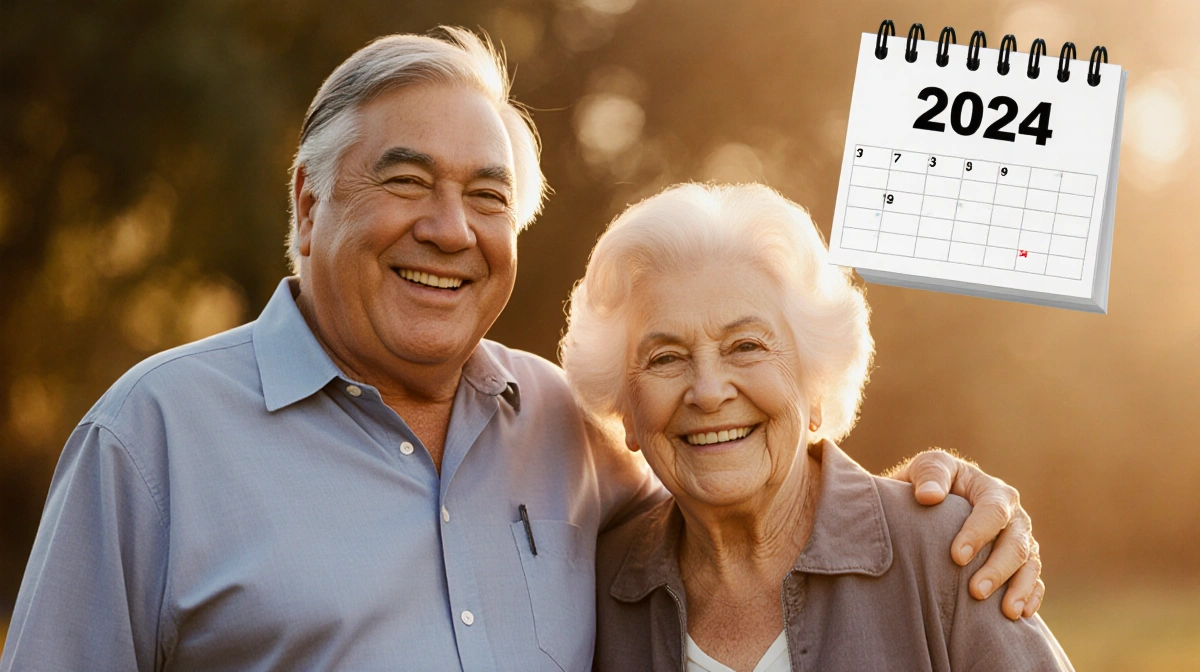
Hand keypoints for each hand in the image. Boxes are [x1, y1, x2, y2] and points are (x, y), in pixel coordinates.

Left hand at [887, 449, 1043, 619]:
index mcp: (992, 490)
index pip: (992, 511)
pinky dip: (1031, 596)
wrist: (931, 502)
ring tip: (1007, 612)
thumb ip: (930, 476)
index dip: (978, 533)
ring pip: (1029, 564)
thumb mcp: (926, 467)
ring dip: (1019, 588)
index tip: (956, 556)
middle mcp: (1013, 515)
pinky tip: (1021, 614)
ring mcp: (1020, 539)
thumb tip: (929, 496)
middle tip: (975, 592)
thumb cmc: (930, 483)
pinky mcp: (1021, 562)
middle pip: (1016, 542)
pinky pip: (1034, 579)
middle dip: (998, 568)